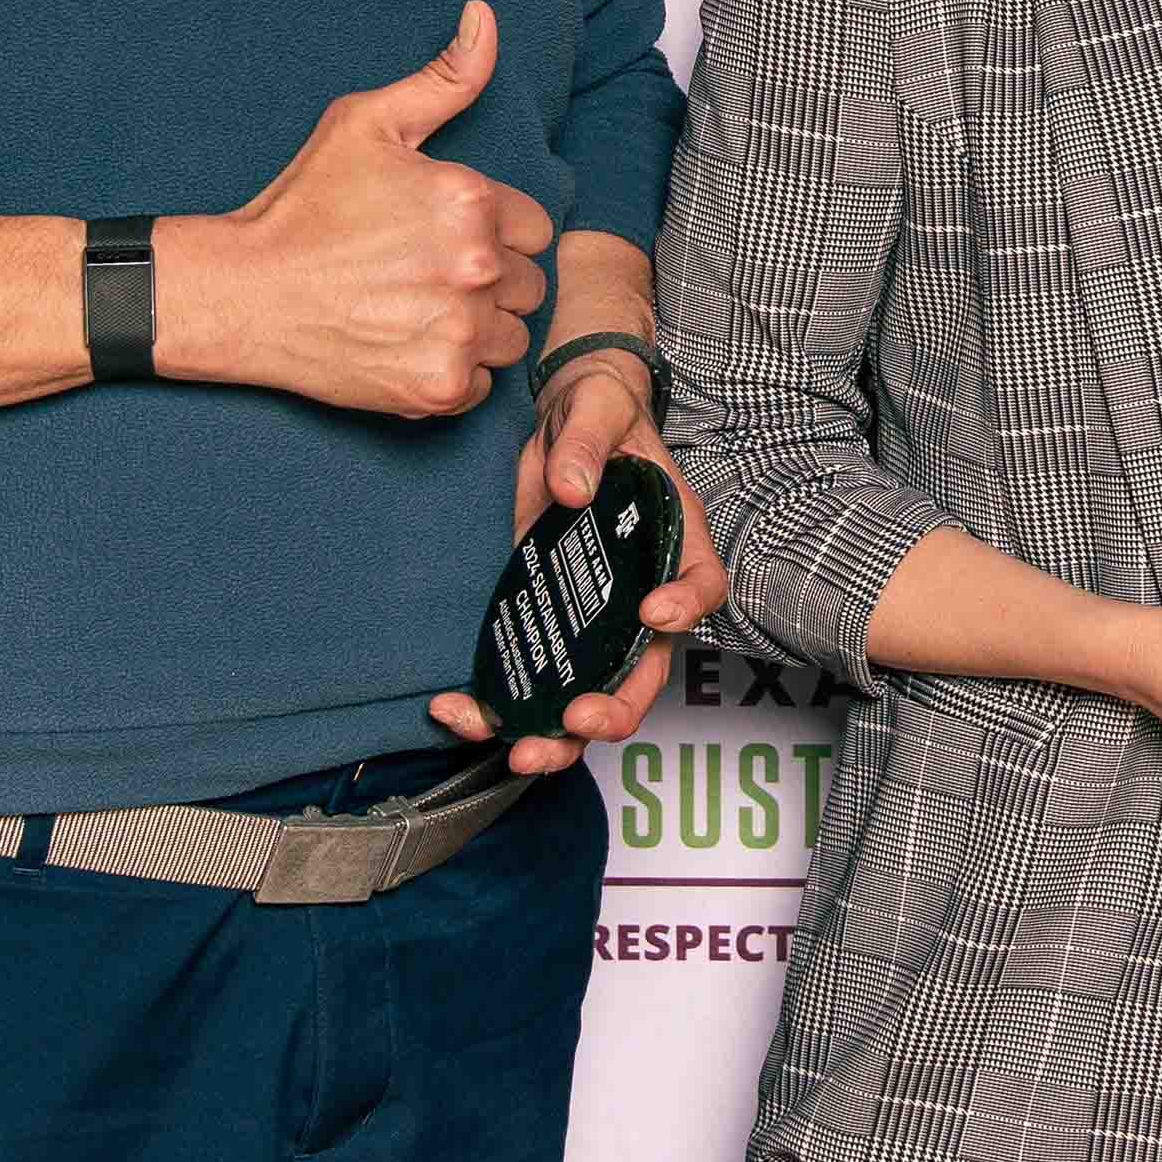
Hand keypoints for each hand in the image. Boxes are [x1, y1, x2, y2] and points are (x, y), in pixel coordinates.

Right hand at [161, 3, 554, 417]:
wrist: (243, 292)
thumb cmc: (301, 208)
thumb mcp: (367, 123)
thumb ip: (444, 78)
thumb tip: (486, 18)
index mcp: (471, 201)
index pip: (536, 227)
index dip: (494, 230)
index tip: (446, 236)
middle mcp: (476, 267)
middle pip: (530, 283)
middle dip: (491, 278)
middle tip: (426, 273)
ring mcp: (460, 331)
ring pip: (512, 335)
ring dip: (478, 326)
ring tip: (418, 308)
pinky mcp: (439, 385)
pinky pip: (480, 383)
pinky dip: (452, 370)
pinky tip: (408, 344)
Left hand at [425, 360, 729, 776]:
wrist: (560, 425)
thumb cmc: (598, 415)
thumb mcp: (596, 410)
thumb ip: (586, 442)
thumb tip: (571, 486)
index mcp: (673, 542)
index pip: (702, 585)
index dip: (685, 608)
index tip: (654, 614)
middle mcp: (640, 593)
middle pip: (645, 669)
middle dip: (615, 708)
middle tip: (578, 720)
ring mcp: (592, 617)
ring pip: (590, 694)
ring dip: (559, 737)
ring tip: (520, 752)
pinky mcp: (546, 623)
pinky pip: (532, 679)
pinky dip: (498, 707)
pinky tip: (460, 712)